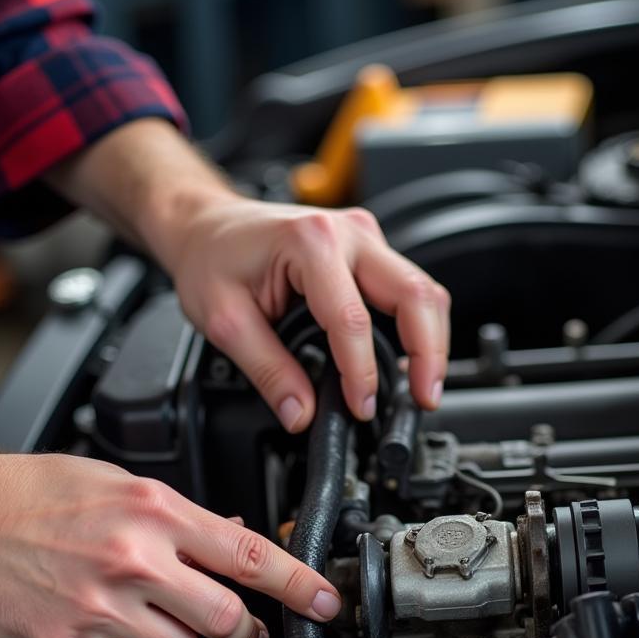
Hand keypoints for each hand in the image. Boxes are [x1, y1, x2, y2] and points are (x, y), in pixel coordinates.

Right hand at [0, 444, 341, 637]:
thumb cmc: (35, 492)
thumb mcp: (122, 484)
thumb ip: (181, 518)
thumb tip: (233, 539)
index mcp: (155, 513)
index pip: (249, 555)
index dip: (299, 584)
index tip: (325, 603)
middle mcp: (134, 561)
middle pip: (226, 619)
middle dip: (244, 631)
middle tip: (244, 630)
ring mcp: (102, 608)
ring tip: (156, 624)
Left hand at [162, 195, 450, 429]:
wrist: (207, 224)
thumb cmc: (211, 258)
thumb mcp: (225, 321)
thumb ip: (268, 371)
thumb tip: (301, 413)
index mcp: (310, 242)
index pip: (352, 319)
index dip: (362, 373)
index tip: (361, 408)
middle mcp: (348, 232)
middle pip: (414, 294)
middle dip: (427, 354)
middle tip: (424, 398)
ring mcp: (364, 237)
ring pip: (423, 289)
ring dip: (432, 341)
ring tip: (423, 387)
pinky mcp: (370, 249)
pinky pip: (410, 287)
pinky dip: (419, 326)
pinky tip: (412, 359)